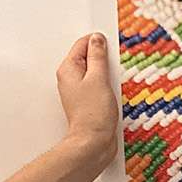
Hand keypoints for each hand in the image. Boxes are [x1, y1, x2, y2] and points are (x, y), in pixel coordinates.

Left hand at [55, 33, 119, 171]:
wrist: (93, 142)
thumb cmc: (93, 114)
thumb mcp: (99, 78)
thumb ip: (98, 56)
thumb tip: (97, 40)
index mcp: (68, 69)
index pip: (83, 44)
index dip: (98, 42)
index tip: (111, 45)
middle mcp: (70, 78)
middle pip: (89, 57)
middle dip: (104, 59)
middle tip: (111, 69)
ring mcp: (79, 89)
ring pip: (95, 71)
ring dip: (107, 73)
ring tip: (112, 84)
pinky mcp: (88, 99)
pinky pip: (98, 83)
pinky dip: (107, 84)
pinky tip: (112, 93)